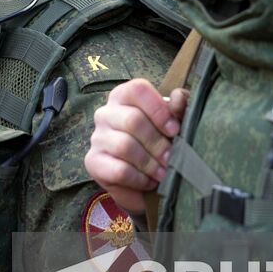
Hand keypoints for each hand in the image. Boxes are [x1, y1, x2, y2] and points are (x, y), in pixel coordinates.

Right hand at [85, 78, 187, 213]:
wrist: (144, 179)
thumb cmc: (159, 143)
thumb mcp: (173, 125)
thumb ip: (179, 109)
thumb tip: (178, 97)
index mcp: (124, 96)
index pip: (137, 90)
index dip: (159, 109)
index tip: (175, 130)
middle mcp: (106, 112)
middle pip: (132, 120)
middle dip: (157, 143)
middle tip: (171, 158)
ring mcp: (97, 137)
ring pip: (124, 146)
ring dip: (150, 163)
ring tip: (163, 173)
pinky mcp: (93, 162)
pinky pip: (119, 170)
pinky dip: (139, 178)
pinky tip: (149, 182)